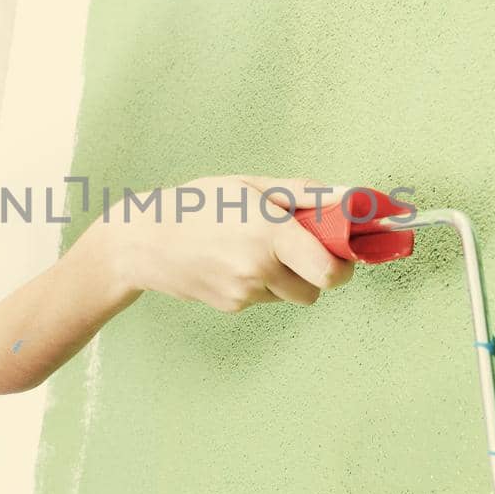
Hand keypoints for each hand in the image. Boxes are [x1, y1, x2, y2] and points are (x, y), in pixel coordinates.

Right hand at [104, 175, 356, 311]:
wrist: (144, 241)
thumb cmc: (198, 204)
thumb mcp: (252, 186)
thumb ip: (306, 194)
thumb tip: (350, 196)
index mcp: (271, 234)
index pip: (330, 271)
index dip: (344, 266)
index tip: (342, 253)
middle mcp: (260, 268)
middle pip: (316, 291)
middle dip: (317, 274)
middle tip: (303, 251)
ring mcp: (244, 293)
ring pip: (290, 296)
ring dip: (286, 279)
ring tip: (257, 250)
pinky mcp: (231, 307)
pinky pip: (263, 299)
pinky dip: (260, 284)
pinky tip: (234, 262)